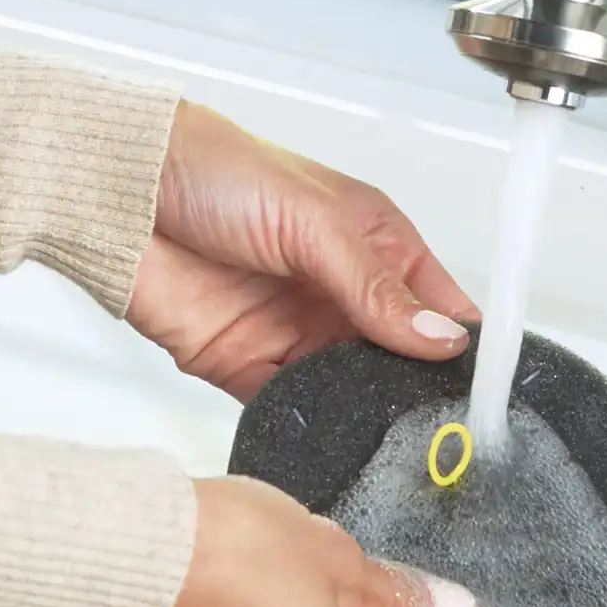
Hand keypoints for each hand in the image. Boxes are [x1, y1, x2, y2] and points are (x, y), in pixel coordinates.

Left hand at [127, 101, 478, 400]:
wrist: (119, 190)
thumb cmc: (216, 170)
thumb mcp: (315, 221)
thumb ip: (376, 288)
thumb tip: (443, 339)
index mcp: (374, 245)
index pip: (439, 305)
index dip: (464, 345)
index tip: (487, 387)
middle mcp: (341, 294)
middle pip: (401, 359)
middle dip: (421, 391)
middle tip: (447, 428)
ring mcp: (297, 334)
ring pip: (353, 390)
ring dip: (370, 411)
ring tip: (396, 436)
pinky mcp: (249, 368)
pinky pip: (295, 407)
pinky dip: (315, 423)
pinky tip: (334, 432)